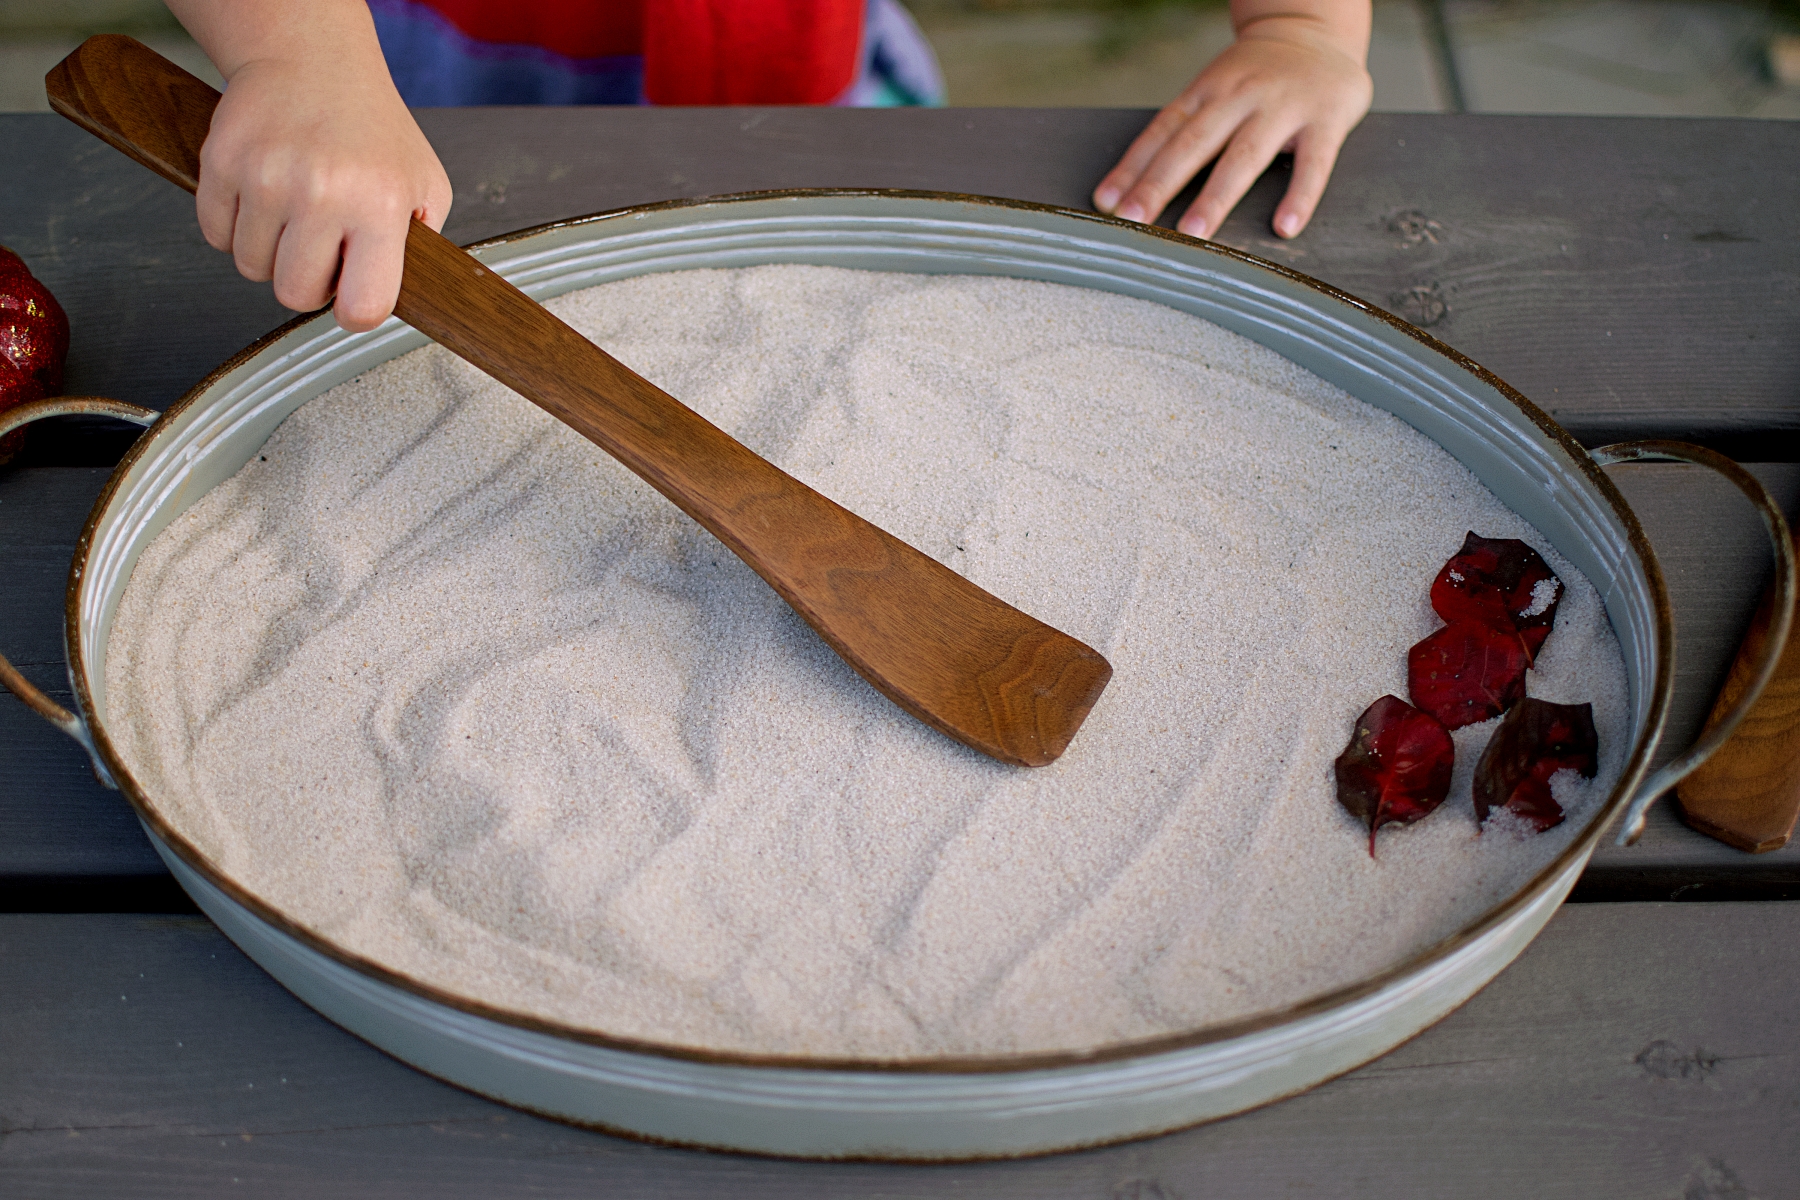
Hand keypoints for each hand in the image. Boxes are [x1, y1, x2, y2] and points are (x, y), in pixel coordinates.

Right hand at [171, 0, 450, 331]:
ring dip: (269, 253)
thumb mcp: (425, 186)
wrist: (312, 61)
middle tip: (321, 250)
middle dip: (307, 283)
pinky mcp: (221, 162)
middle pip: (295, 295)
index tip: (353, 294)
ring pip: (251, 268)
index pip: (364, 308)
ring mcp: (266, 177)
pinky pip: (215, 235)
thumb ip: (422, 247)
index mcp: (380, 206)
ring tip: (294, 216)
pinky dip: (235, 227)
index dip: (356, 311)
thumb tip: (409, 297)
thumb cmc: (372, 129)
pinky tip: (263, 199)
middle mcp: (322, 193)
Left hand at [1092, 12, 1371, 240]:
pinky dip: (1299, 196)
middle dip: (1161, 184)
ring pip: (1244, 155)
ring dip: (1216, 196)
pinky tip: (1284, 227)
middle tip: (1136, 221)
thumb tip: (1134, 183)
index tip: (1107, 203)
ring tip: (1193, 234)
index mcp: (1207, 91)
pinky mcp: (1326, 120)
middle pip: (1194, 143)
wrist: (1318, 30)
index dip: (1133, 167)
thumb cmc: (1256, 74)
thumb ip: (1184, 129)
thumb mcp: (1215, 87)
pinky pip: (1313, 164)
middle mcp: (1240, 96)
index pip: (1163, 131)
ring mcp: (1283, 107)